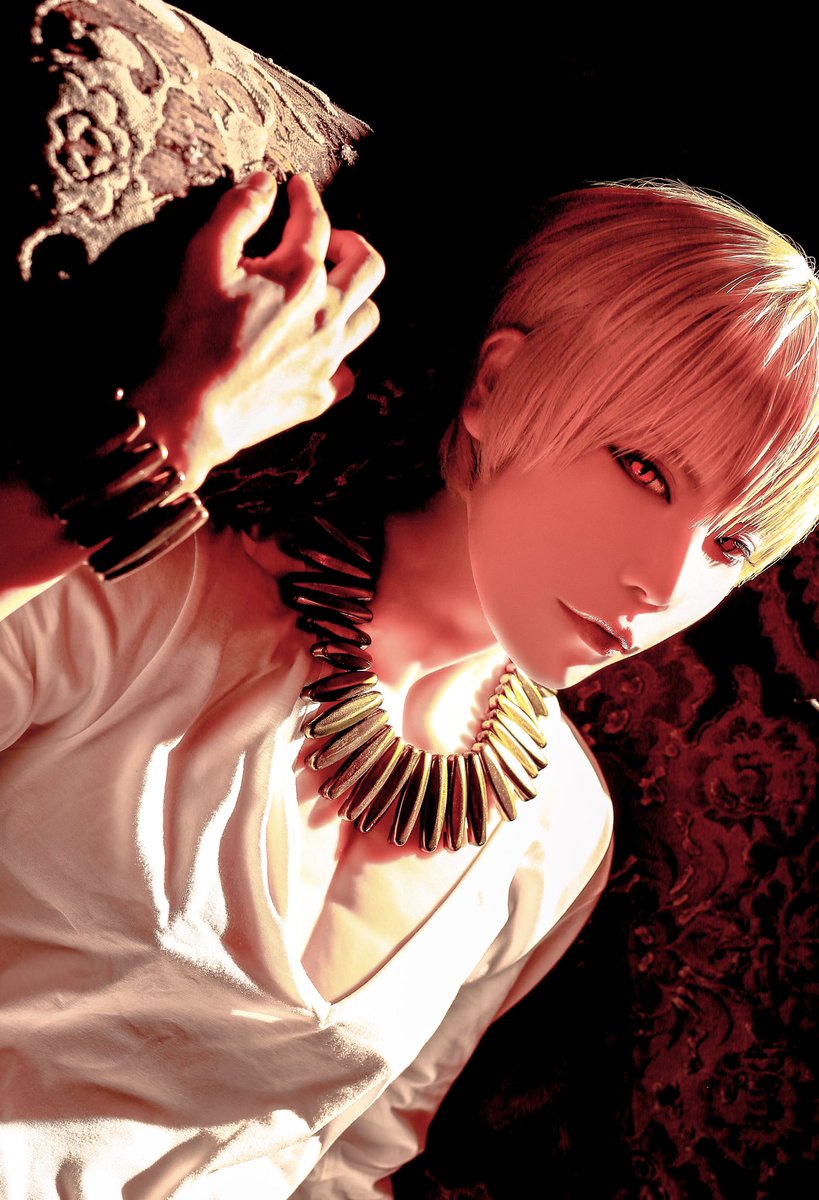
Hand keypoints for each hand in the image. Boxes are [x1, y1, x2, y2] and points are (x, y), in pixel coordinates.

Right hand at [134, 172, 383, 491]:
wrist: (192, 413)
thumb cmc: (193, 336)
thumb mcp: (203, 260)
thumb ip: (236, 213)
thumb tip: (263, 183)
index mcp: (299, 276)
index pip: (315, 221)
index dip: (306, 196)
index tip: (298, 187)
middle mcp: (326, 315)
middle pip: (367, 265)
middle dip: (351, 242)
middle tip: (330, 240)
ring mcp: (328, 358)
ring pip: (367, 316)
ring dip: (353, 297)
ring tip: (329, 293)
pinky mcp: (320, 393)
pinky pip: (347, 371)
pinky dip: (339, 356)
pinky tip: (320, 352)